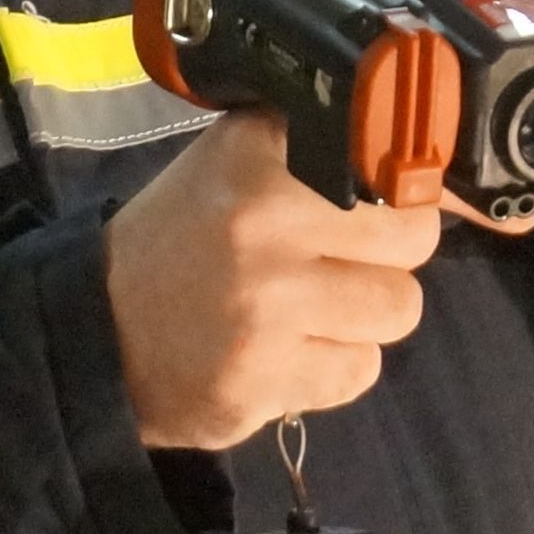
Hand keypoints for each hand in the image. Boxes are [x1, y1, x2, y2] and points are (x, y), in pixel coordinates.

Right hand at [106, 108, 442, 448]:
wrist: (93, 333)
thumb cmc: (184, 240)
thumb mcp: (238, 164)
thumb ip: (325, 151)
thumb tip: (440, 178)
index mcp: (255, 160)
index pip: (389, 163)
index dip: (406, 189)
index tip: (392, 205)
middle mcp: (261, 226)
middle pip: (413, 238)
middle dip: (389, 254)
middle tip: (338, 263)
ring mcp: (264, 309)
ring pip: (397, 309)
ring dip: (363, 318)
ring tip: (307, 313)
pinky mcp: (262, 381)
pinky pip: (358, 372)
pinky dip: (332, 369)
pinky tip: (285, 355)